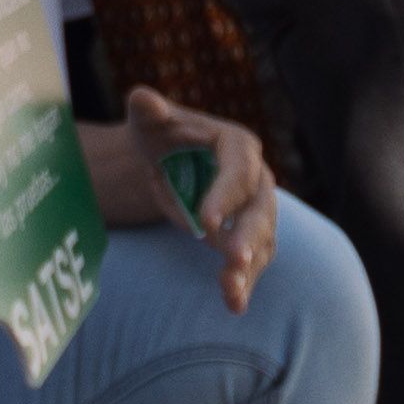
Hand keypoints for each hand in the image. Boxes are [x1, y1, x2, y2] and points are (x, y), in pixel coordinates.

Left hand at [125, 87, 277, 312]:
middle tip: (233, 257)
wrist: (164, 162)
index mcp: (237, 145)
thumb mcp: (148, 121)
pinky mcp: (247, 237)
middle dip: (247, 235)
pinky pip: (252, 262)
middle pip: (259, 209)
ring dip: (247, 268)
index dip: (226, 195)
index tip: (206, 221)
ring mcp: (255, 211)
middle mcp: (256, 178)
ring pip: (260, 241)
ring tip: (230, 290)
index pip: (240, 171)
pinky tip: (233, 305)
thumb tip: (142, 98)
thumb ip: (148, 110)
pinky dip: (244, 284)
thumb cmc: (157, 136)